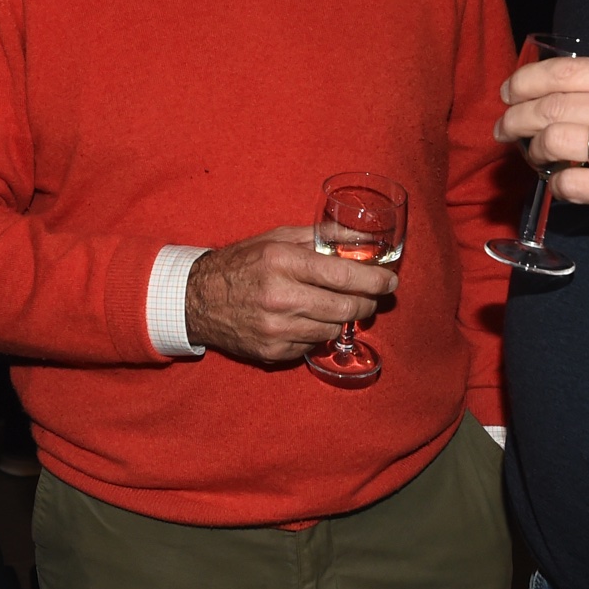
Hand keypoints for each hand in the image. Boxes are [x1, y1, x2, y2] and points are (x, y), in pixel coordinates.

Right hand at [184, 227, 395, 363]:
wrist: (198, 299)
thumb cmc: (242, 263)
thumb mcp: (278, 238)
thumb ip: (322, 236)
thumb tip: (363, 236)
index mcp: (282, 262)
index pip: (343, 277)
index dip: (374, 280)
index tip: (390, 281)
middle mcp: (280, 297)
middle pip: (345, 307)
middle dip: (367, 303)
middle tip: (372, 297)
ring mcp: (276, 329)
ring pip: (333, 329)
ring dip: (341, 318)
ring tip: (335, 305)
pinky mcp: (273, 352)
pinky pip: (312, 345)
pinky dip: (316, 332)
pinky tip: (306, 319)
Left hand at [495, 56, 588, 234]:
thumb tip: (562, 91)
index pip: (564, 71)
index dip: (525, 81)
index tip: (510, 92)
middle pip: (551, 106)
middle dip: (516, 116)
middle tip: (504, 127)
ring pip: (555, 141)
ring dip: (533, 149)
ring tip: (531, 155)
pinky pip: (573, 183)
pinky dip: (556, 184)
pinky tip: (560, 184)